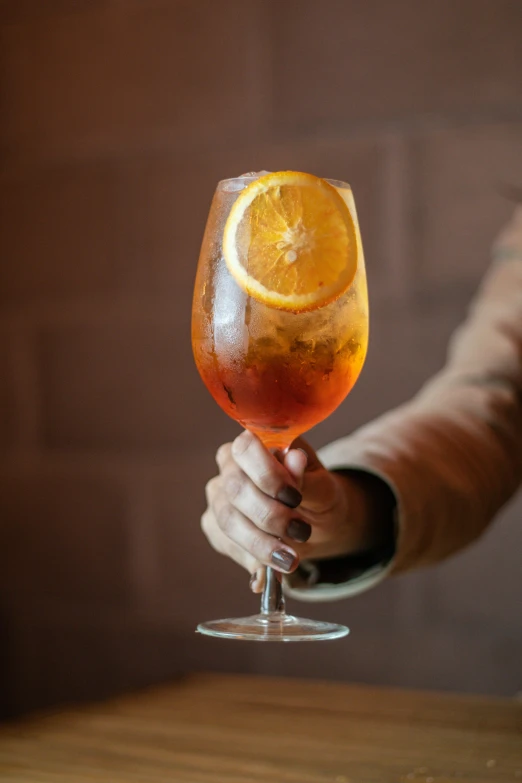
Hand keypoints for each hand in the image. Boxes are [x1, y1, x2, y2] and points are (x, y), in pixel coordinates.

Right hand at [202, 430, 389, 591]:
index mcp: (256, 443)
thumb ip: (306, 476)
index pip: (245, 449)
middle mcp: (229, 466)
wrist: (314, 520)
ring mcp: (219, 496)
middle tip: (300, 531)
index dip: (267, 474)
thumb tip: (295, 458)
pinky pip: (226, 544)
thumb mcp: (322, 486)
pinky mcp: (215, 525)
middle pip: (235, 489)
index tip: (294, 496)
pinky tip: (270, 569)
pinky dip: (251, 559)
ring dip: (260, 543)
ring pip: (227, 520)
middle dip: (269, 515)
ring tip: (290, 559)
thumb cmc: (316, 494)